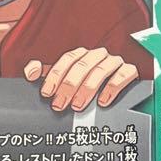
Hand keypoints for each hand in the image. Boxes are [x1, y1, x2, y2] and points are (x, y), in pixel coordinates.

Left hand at [24, 48, 138, 111]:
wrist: (119, 87)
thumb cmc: (89, 83)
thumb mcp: (66, 78)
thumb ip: (46, 73)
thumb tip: (30, 71)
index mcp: (83, 55)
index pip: (67, 59)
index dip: (56, 75)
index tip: (47, 92)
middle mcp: (98, 55)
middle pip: (82, 65)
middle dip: (69, 86)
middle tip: (60, 104)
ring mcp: (114, 62)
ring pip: (100, 70)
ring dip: (87, 88)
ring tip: (78, 105)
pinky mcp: (129, 70)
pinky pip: (122, 75)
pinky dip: (112, 88)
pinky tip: (103, 101)